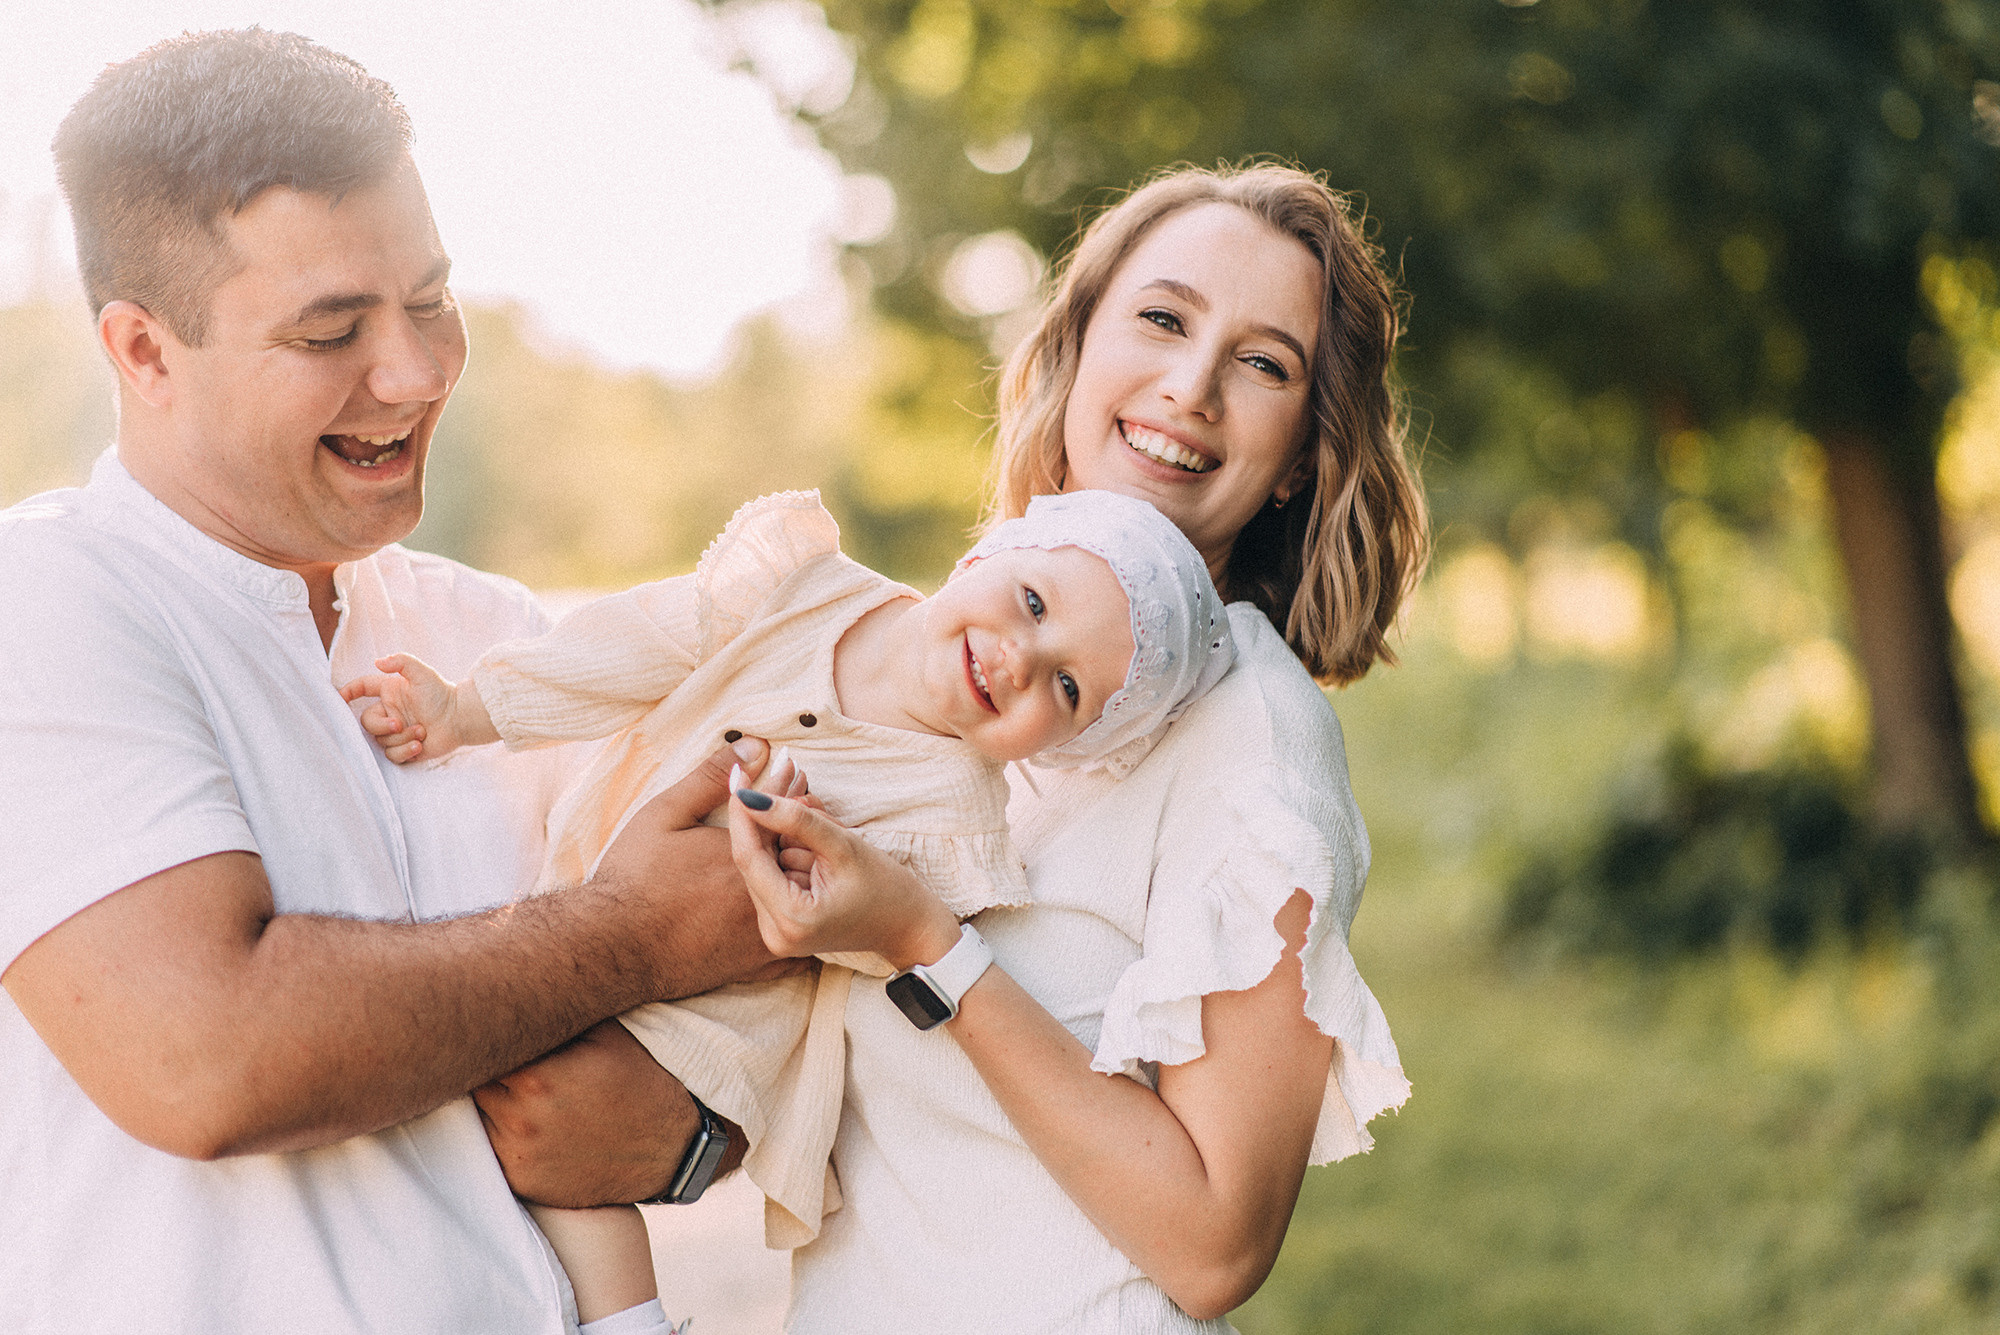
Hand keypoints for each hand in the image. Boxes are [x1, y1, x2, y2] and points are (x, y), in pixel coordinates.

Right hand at [338, 653, 473, 762]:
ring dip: (402, 738)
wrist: (461, 717)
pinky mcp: (404, 748)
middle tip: (400, 723)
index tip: (339, 698)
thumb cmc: (442, 693)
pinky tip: (420, 745)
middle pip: (367, 722)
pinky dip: (405, 751)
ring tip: (422, 732)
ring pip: (381, 741)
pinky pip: (392, 756)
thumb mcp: (422, 672)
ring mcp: (396, 731)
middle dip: (382, 725)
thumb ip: (401, 662)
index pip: (362, 688)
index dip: (347, 692)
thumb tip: (377, 662)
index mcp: (389, 692)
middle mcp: (389, 711)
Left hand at [474, 1019, 702, 1205]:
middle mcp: (519, 1118)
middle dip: (486, 1068)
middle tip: (507, 1058)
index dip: (486, 1036)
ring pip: (478, 1117)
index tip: (493, 1029)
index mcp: (535, 1074)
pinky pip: (491, 1151)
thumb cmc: (642, 1079)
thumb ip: (559, 1011)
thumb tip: (518, 983)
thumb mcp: (607, 1032)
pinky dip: (500, 1135)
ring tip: (521, 1091)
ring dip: (491, 1102)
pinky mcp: (524, 1182)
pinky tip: (529, 1122)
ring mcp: (519, 1155)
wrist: (673, 1147)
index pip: (479, 1048)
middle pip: (474, 1083)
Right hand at [592, 737, 807, 997]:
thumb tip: (754, 746)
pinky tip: (794, 905)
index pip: (780, 811)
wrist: (615, 949)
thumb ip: (712, 778)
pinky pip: (798, 946)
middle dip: (801, 827)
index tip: (794, 770)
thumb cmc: (634, 877)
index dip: (787, 788)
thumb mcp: (666, 814)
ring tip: (801, 849)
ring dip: (804, 870)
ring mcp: (763, 933)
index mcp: (745, 855)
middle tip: (807, 801)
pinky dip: (801, 920)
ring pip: (802, 897)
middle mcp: (763, 894)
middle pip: (798, 853)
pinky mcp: (758, 965)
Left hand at [727, 786, 960, 969]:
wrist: (908, 926)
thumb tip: (749, 797)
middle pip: (755, 857)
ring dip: (792, 833)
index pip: (748, 856)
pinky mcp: (783, 923)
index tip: (739, 776)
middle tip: (793, 773)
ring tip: (834, 828)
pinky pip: (777, 872)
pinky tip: (822, 841)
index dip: (744, 812)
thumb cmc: (886, 888)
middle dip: (774, 814)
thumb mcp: (843, 845)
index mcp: (790, 919)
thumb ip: (795, 819)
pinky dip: (795, 848)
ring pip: (767, 860)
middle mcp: (775, 932)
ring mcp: (777, 930)